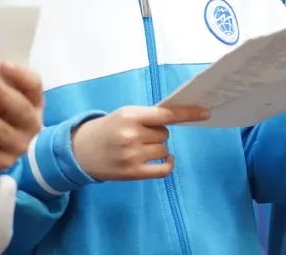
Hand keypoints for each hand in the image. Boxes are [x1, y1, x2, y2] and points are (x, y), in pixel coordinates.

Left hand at [0, 62, 44, 171]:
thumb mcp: (6, 102)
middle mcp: (32, 125)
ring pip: (2, 132)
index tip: (1, 64)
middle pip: (22, 110)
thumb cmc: (1, 115)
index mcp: (35, 104)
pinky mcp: (2, 162)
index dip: (20, 75)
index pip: (34, 87)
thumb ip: (2, 86)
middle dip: (3, 96)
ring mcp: (19, 146)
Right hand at [71, 105, 209, 180]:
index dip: (188, 113)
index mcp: (130, 116)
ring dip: (159, 147)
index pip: (166, 114)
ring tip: (140, 147)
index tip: (205, 112)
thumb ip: (149, 115)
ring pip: (164, 149)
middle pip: (165, 133)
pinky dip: (168, 163)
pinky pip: (163, 169)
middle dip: (158, 132)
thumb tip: (181, 115)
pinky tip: (166, 159)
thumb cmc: (108, 129)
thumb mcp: (125, 114)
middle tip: (141, 134)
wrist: (80, 151)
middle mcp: (131, 135)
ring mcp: (132, 156)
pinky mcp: (132, 173)